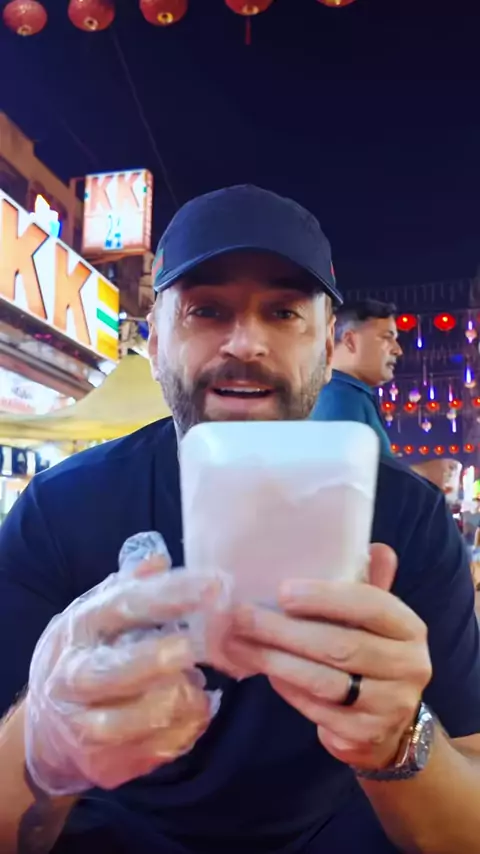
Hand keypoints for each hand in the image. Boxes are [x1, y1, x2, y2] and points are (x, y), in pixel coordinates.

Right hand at [25, 555, 222, 794]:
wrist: (48, 727)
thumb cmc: (86, 655)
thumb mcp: (97, 614)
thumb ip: (130, 587)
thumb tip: (159, 559)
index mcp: (78, 630)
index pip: (122, 607)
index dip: (169, 596)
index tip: (213, 587)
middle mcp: (73, 678)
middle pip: (112, 672)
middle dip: (155, 660)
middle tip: (195, 648)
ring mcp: (83, 726)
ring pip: (131, 721)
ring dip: (176, 702)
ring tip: (199, 687)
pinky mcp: (103, 765)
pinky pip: (152, 752)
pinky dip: (183, 732)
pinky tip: (196, 715)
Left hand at [220, 545, 431, 769]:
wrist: (390, 725)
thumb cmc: (372, 655)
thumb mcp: (374, 620)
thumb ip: (369, 584)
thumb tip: (376, 547)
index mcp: (409, 628)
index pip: (371, 605)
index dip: (325, 598)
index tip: (282, 592)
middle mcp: (409, 667)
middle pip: (341, 646)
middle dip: (285, 630)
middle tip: (243, 617)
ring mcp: (389, 705)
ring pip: (324, 680)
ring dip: (275, 660)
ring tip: (239, 643)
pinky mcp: (364, 736)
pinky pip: (316, 709)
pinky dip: (286, 688)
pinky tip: (264, 671)